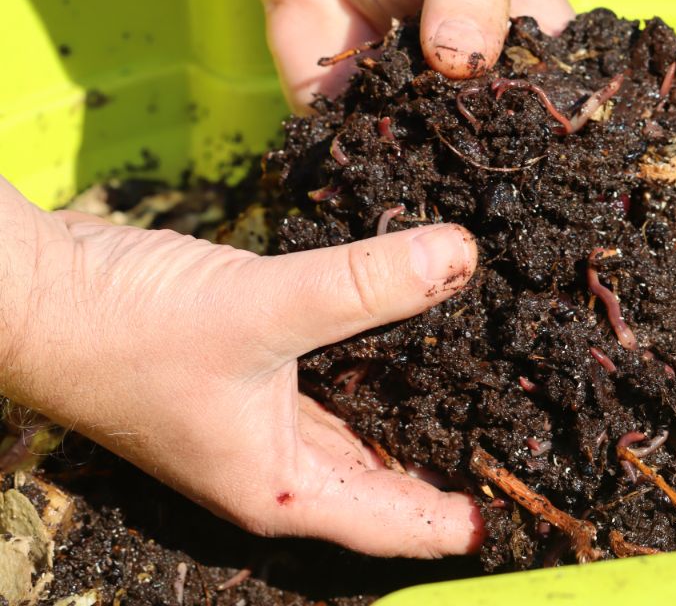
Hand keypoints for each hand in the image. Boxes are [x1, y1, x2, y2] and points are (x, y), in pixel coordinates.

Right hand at [0, 177, 481, 556]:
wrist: (35, 293)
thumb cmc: (133, 328)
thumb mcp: (265, 308)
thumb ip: (366, 284)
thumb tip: (462, 256)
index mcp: (283, 488)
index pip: (394, 524)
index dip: (456, 522)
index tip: (520, 509)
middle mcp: (276, 467)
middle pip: (384, 481)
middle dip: (448, 464)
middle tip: (523, 436)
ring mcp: (260, 420)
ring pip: (360, 428)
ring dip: (416, 411)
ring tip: (490, 387)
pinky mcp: (251, 371)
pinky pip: (332, 380)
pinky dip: (373, 363)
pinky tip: (415, 331)